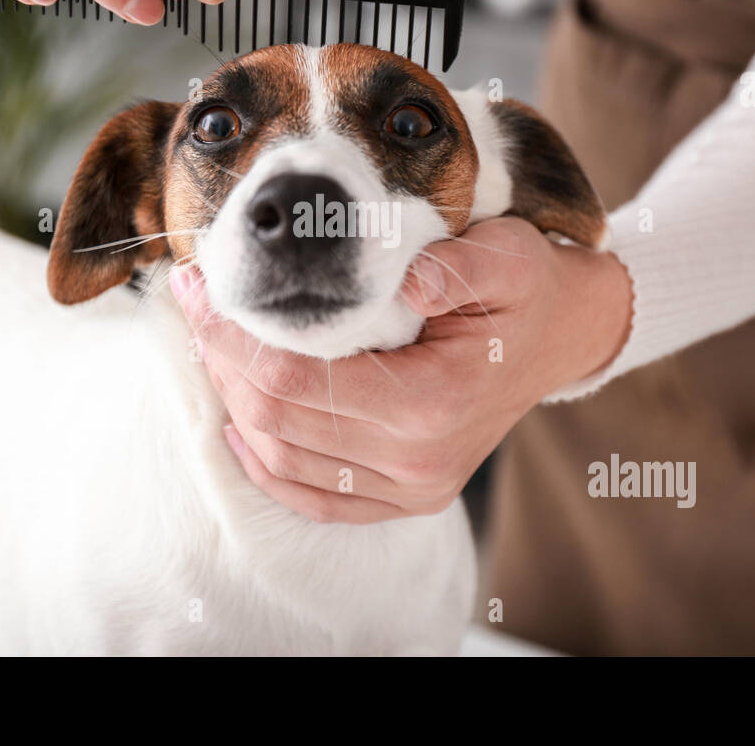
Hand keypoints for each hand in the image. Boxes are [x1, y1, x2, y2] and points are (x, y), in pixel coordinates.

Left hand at [170, 217, 632, 523]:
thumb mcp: (507, 256)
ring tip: (212, 345)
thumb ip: (460, 267)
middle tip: (195, 304)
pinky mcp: (406, 498)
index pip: (295, 377)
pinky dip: (265, 464)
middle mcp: (418, 460)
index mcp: (434, 401)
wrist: (559, 337)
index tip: (199, 286)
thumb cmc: (525, 289)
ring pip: (284, 459)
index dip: (233, 335)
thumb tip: (412, 281)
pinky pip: (314, 497)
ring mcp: (411, 488)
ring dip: (235, 402)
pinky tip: (239, 422)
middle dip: (221, 360)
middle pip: (278, 420)